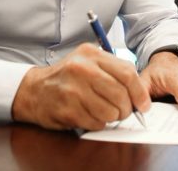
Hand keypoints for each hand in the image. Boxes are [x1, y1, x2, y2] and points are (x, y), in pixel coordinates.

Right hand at [11, 43, 149, 129]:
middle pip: (120, 93)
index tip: (143, 104)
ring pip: (110, 111)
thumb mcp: (88, 62)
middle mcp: (81, 68)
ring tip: (104, 113)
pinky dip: (98, 124)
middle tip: (124, 111)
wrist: (34, 90)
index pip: (127, 72)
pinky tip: (90, 116)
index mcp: (91, 54)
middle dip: (126, 108)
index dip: (139, 92)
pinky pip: (96, 123)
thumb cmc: (67, 77)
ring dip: (112, 117)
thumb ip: (113, 71)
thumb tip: (139, 92)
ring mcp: (72, 89)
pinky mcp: (67, 109)